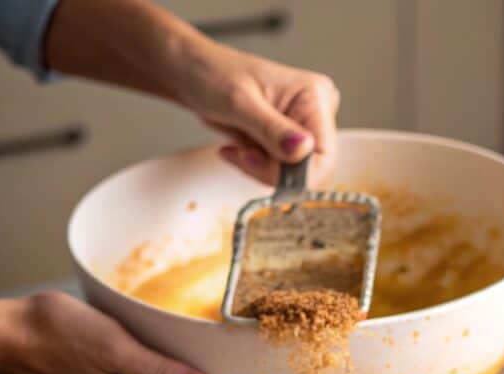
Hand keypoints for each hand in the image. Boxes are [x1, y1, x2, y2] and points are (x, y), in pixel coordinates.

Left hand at [44, 0, 339, 187]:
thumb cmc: (204, 73)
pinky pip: (277, 171)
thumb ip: (272, 132)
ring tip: (232, 143)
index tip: (260, 166)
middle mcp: (316, 107)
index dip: (291, 172)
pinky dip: (253, 166)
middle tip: (238, 149)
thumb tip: (302, 153)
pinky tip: (233, 145)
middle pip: (309, 168)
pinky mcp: (285, 134)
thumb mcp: (235, 102)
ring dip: (258, 168)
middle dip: (271, 169)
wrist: (180, 67)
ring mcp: (302, 122)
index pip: (322, 155)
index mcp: (316, 95)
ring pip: (292, 175)